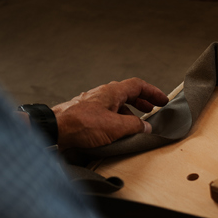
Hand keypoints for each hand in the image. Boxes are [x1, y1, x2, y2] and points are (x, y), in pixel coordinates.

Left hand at [52, 78, 168, 149]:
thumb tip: (146, 127)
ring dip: (129, 113)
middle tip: (152, 110)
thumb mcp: (115, 126)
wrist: (54, 129)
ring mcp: (92, 103)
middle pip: (127, 94)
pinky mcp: (84, 114)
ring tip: (136, 125)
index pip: (138, 86)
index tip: (162, 100)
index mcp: (112, 92)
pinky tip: (116, 132)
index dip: (153, 92)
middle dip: (142, 102)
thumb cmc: (81, 124)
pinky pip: (106, 113)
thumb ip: (134, 126)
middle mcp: (102, 94)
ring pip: (116, 104)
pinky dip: (116, 119)